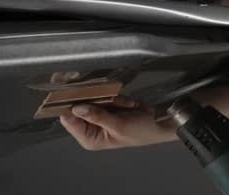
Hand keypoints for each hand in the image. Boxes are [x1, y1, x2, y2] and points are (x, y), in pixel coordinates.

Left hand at [58, 97, 174, 150]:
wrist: (161, 123)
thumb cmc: (143, 131)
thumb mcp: (119, 125)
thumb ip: (97, 115)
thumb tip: (77, 108)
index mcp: (89, 138)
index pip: (69, 120)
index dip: (67, 105)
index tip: (67, 90)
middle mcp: (90, 127)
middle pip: (79, 106)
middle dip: (97, 100)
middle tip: (114, 102)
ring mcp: (99, 115)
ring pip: (93, 97)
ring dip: (112, 99)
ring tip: (126, 107)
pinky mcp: (108, 105)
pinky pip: (105, 94)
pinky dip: (117, 96)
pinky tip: (128, 105)